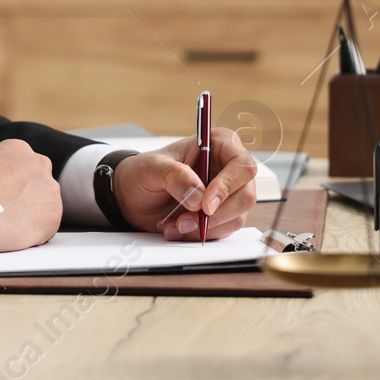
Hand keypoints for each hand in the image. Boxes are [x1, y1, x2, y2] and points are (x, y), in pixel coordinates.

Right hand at [0, 139, 61, 253]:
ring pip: (45, 206)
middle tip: (9, 211)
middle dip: (28, 198)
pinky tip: (14, 233)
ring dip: (31, 215)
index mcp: (20, 149)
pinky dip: (34, 234)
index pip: (26, 167)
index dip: (15, 185)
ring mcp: (49, 191)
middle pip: (40, 184)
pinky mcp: (52, 217)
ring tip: (8, 224)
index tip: (5, 196)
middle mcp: (40, 165)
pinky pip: (46, 228)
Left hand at [111, 127, 257, 239]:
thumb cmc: (143, 172)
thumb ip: (174, 176)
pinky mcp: (221, 215)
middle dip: (215, 214)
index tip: (205, 206)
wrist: (133, 197)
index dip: (228, 186)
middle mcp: (228, 168)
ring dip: (205, 228)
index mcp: (218, 144)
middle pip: (245, 195)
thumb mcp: (151, 167)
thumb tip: (198, 196)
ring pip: (236, 217)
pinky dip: (200, 234)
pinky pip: (223, 231)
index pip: (242, 165)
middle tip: (185, 221)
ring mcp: (228, 193)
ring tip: (175, 224)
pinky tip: (177, 229)